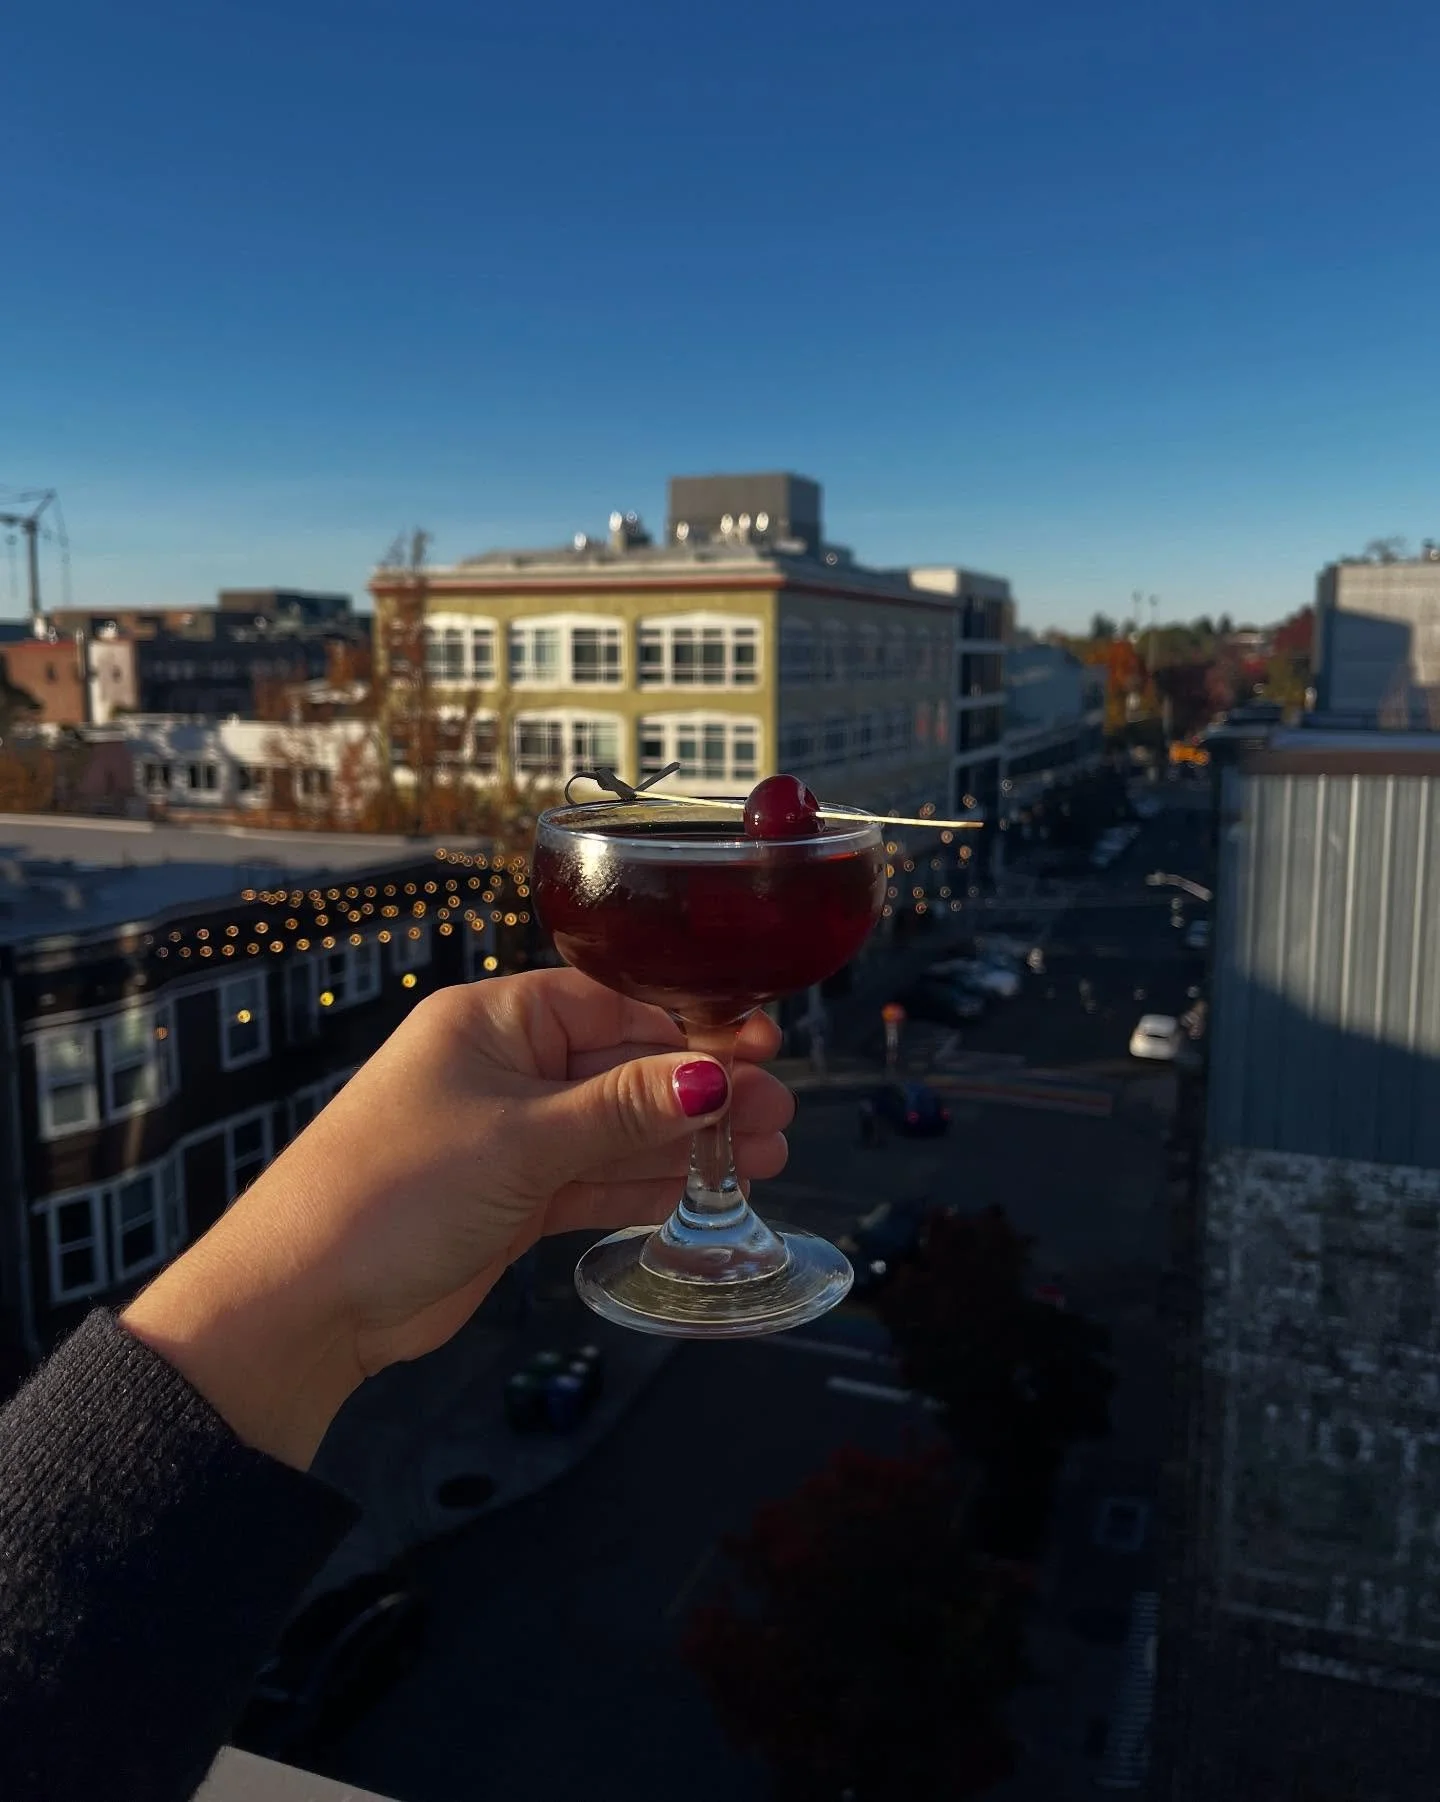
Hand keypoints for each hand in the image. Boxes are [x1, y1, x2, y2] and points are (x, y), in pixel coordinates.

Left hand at [123, 969, 793, 1467]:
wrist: (305, 1303)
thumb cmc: (390, 1192)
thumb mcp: (521, 1139)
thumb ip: (622, 1109)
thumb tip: (711, 1075)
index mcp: (491, 1022)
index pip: (610, 1005)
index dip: (688, 1025)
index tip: (757, 1044)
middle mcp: (504, 1070)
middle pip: (623, 1070)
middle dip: (700, 1091)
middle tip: (777, 1110)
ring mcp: (510, 1138)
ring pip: (618, 1130)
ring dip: (686, 1143)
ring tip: (767, 1153)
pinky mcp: (513, 1199)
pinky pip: (596, 1180)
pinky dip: (648, 1185)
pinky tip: (706, 1188)